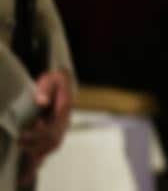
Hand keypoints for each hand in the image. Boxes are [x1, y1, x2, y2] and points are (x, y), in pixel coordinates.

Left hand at [18, 69, 72, 185]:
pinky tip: (25, 173)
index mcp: (65, 111)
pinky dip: (36, 163)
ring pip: (50, 148)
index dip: (40, 133)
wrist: (62, 84)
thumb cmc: (55, 81)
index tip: (24, 134)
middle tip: (19, 143)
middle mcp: (64, 124)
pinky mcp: (52, 136)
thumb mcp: (53, 78)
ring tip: (21, 158)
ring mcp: (60, 131)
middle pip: (52, 141)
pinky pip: (46, 152)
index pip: (54, 126)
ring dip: (35, 155)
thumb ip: (46, 87)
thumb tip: (41, 101)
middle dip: (35, 145)